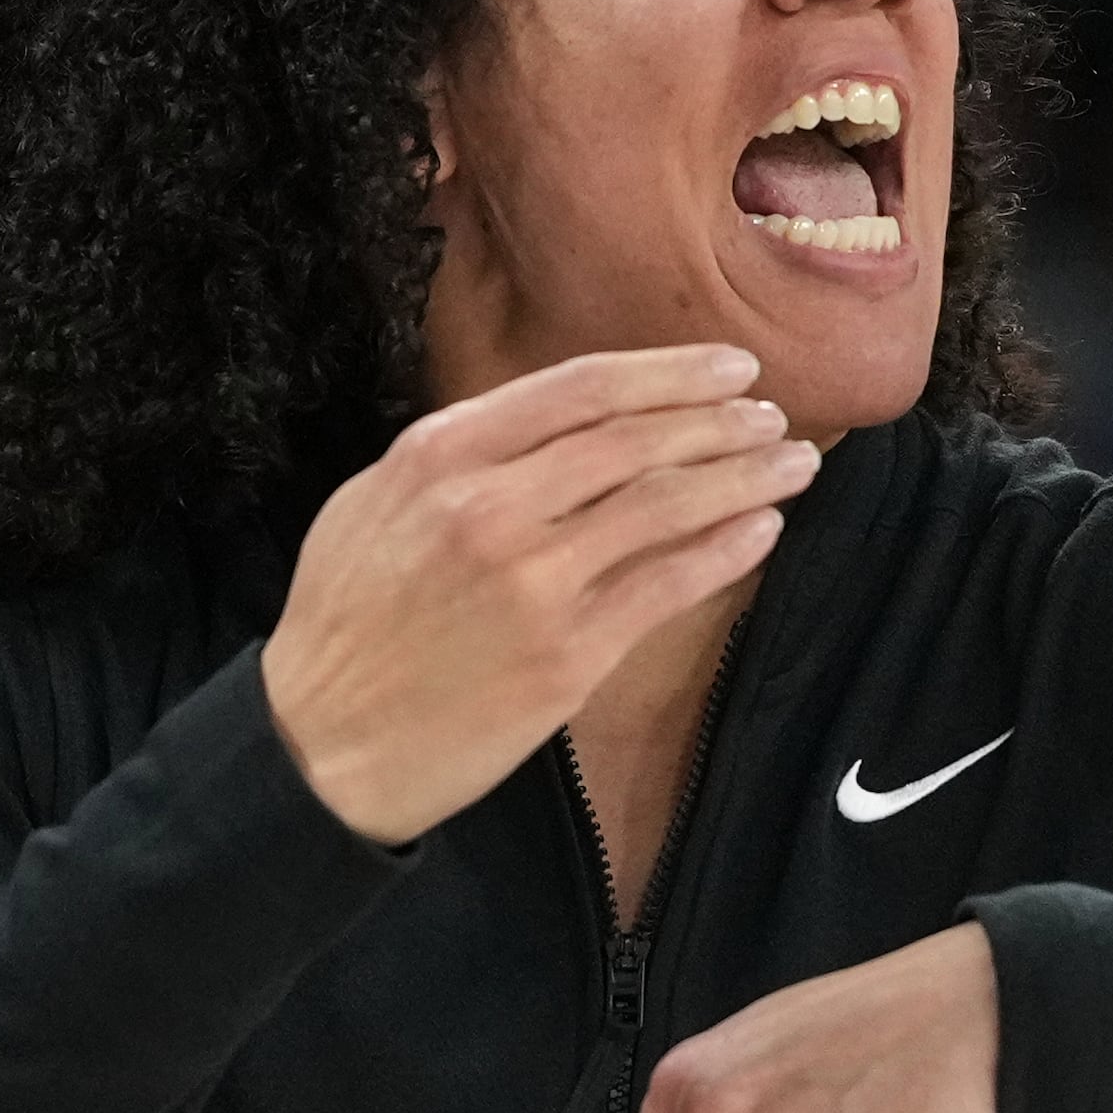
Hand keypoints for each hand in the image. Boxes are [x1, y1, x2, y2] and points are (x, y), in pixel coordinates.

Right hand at [262, 345, 817, 844]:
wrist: (319, 746)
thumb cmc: (345, 623)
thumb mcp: (374, 502)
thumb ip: (462, 455)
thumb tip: (559, 422)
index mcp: (440, 454)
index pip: (582, 388)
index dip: (669, 372)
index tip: (730, 366)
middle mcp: (490, 504)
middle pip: (638, 439)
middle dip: (722, 420)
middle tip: (773, 417)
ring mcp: (533, 581)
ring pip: (666, 505)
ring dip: (744, 478)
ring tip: (793, 465)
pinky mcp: (566, 654)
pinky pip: (668, 584)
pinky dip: (725, 550)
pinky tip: (762, 531)